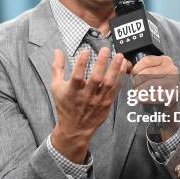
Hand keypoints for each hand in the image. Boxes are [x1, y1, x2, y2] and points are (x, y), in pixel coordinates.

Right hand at [50, 47, 127, 162]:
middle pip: (96, 78)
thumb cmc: (65, 105)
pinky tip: (123, 66)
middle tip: (105, 49)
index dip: (81, 63)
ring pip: (109, 83)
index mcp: (72, 91)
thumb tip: (57, 51)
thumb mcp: (56, 87)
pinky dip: (120, 77)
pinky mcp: (107, 103)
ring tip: (120, 56)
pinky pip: (116, 89)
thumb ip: (57, 68)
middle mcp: (86, 96)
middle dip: (101, 63)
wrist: (75, 128)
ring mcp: (98, 100)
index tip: (86, 51)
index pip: (77, 76)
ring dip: (115, 68)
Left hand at [130, 55, 179, 140]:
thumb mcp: (150, 72)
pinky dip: (144, 99)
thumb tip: (125, 64)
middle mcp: (172, 69)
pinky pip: (151, 97)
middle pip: (145, 73)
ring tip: (140, 92)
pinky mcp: (172, 96)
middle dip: (136, 81)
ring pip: (147, 85)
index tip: (133, 75)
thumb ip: (138, 67)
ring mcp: (174, 82)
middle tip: (136, 86)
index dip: (136, 69)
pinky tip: (144, 99)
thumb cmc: (157, 86)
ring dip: (139, 90)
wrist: (170, 103)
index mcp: (166, 60)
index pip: (146, 61)